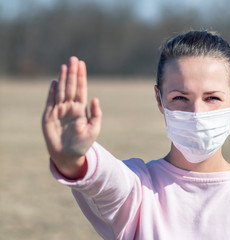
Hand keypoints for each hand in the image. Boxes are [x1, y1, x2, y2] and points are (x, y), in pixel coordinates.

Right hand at [42, 57, 101, 177]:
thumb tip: (95, 98)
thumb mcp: (94, 129)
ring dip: (63, 79)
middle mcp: (70, 107)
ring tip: (65, 66)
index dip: (81, 77)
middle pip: (71, 86)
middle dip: (72, 73)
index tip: (81, 64)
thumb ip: (95, 114)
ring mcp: (59, 110)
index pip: (81, 89)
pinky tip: (55, 82)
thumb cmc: (83, 143)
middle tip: (73, 59)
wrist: (68, 155)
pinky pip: (51, 101)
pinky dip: (52, 92)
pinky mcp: (49, 116)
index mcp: (81, 109)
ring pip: (61, 91)